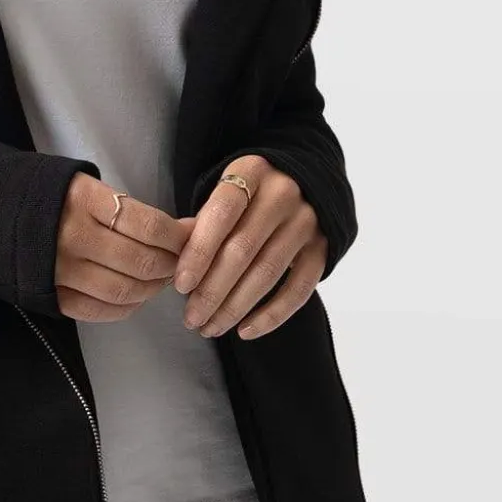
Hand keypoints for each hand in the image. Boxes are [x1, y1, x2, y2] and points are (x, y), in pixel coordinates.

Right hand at [55, 174, 189, 321]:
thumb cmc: (50, 195)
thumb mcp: (86, 185)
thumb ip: (132, 209)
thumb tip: (190, 229)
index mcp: (84, 199)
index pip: (148, 225)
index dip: (178, 238)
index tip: (190, 238)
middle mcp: (73, 235)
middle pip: (140, 262)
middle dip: (170, 265)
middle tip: (178, 261)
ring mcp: (60, 269)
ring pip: (124, 291)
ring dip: (151, 289)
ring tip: (158, 278)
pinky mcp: (50, 293)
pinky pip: (97, 311)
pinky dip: (125, 308)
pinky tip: (135, 297)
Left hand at [171, 155, 327, 338]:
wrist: (302, 183)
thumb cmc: (247, 196)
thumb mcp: (224, 192)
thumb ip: (203, 223)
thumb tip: (178, 270)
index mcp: (252, 171)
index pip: (221, 213)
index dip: (199, 251)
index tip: (181, 285)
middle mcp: (283, 193)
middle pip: (242, 249)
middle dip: (212, 290)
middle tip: (191, 318)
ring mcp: (307, 221)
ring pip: (267, 273)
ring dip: (235, 307)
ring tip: (210, 328)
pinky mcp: (324, 248)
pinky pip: (299, 289)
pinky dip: (271, 315)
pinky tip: (245, 331)